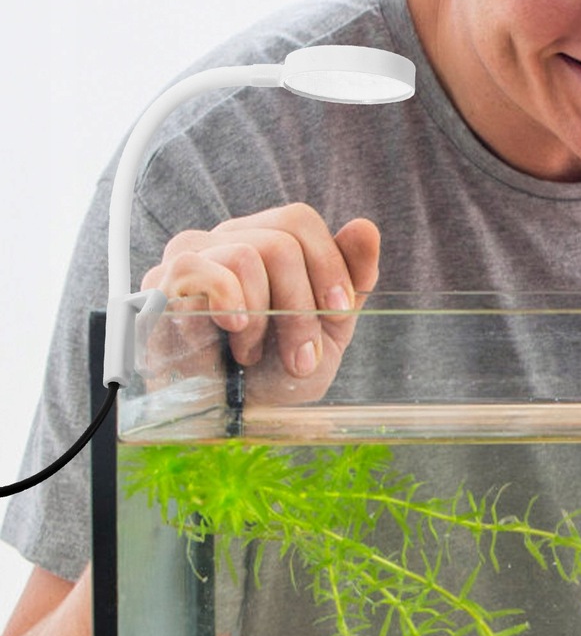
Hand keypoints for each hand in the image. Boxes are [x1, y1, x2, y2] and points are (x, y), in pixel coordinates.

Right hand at [140, 204, 379, 399]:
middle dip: (302, 307)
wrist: (231, 415)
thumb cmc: (277, 369)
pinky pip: (197, 268)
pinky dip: (228, 302)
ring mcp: (190, 258)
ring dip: (264, 317)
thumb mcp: (329, 328)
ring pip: (246, 255)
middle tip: (301, 356)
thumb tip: (366, 228)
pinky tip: (235, 330)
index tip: (339, 313)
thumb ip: (352, 277)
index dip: (328, 264)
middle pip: (281, 242)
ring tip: (254, 353)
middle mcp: (226, 239)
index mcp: (266, 241)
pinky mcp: (159, 286)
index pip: (299, 220)